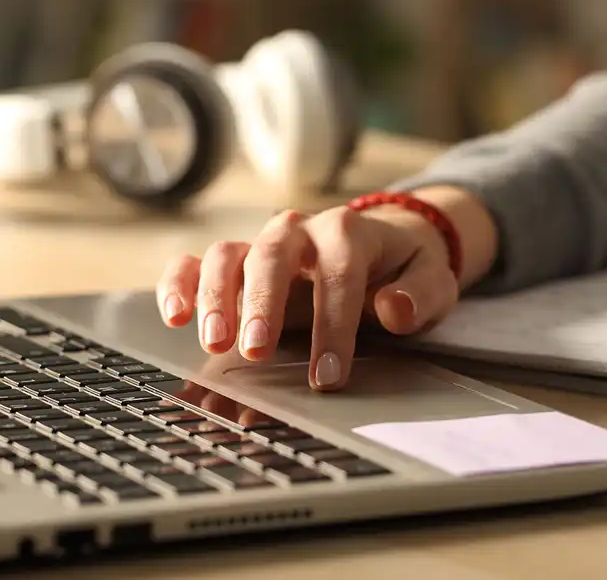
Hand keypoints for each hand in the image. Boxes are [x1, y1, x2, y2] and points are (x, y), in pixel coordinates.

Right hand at [153, 187, 496, 391]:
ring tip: (215, 342)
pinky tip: (174, 316)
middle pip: (272, 254)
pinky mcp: (236, 263)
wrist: (385, 244)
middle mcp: (299, 230)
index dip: (333, 324)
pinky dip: (179, 283)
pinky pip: (196, 262)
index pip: (338, 272)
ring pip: (228, 255)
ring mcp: (261, 245)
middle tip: (256, 351)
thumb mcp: (432, 279)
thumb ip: (421, 294)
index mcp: (349, 231)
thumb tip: (393, 309)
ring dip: (217, 296)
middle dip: (262, 303)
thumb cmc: (404, 269)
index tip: (329, 374)